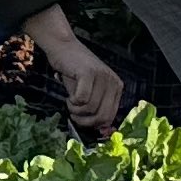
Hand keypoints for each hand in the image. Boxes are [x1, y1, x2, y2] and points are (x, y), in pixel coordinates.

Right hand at [22, 6, 125, 132]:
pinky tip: (69, 96)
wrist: (63, 48)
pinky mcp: (89, 73)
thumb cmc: (74, 73)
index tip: (81, 120)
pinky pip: (82, 99)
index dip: (94, 124)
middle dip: (85, 121)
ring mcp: (102, 76)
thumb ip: (96, 109)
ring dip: (76, 111)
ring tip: (70, 102)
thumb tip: (102, 131)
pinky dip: (72, 102)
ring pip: (91, 109)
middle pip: (103, 116)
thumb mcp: (89, 92)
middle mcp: (113, 81)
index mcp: (117, 87)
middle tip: (73, 114)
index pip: (110, 117)